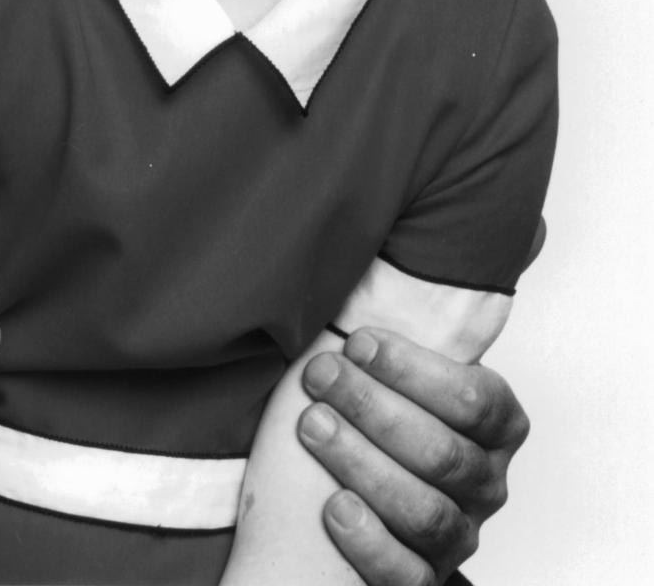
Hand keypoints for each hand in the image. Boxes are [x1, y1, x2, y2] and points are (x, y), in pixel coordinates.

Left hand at [297, 329, 528, 585]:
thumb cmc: (364, 404)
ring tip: (312, 425)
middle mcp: (485, 482)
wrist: (334, 483)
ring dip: (362, 463)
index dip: (414, 370)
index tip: (356, 341)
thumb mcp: (386, 363)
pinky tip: (333, 507)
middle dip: (374, 408)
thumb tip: (367, 254)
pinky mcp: (423, 578)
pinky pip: (407, 574)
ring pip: (425, 512)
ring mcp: (458, 534)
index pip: (475, 399)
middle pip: (443, 453)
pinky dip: (370, 541)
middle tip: (321, 375)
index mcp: (495, 423)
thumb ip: (389, 330)